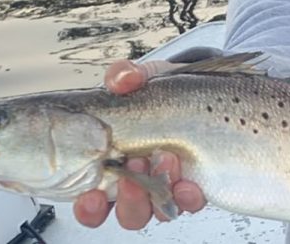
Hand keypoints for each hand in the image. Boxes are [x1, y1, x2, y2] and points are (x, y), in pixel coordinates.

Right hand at [73, 60, 206, 228]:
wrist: (201, 91)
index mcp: (112, 164)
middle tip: (136, 163)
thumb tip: (123, 80)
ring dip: (157, 195)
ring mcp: (167, 186)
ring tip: (165, 159)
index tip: (91, 195)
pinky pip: (190, 203)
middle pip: (127, 213)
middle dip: (130, 196)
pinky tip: (189, 184)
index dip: (89, 207)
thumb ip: (124, 76)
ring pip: (157, 212)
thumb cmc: (160, 92)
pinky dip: (188, 197)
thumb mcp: (139, 79)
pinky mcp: (195, 186)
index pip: (92, 200)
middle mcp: (138, 183)